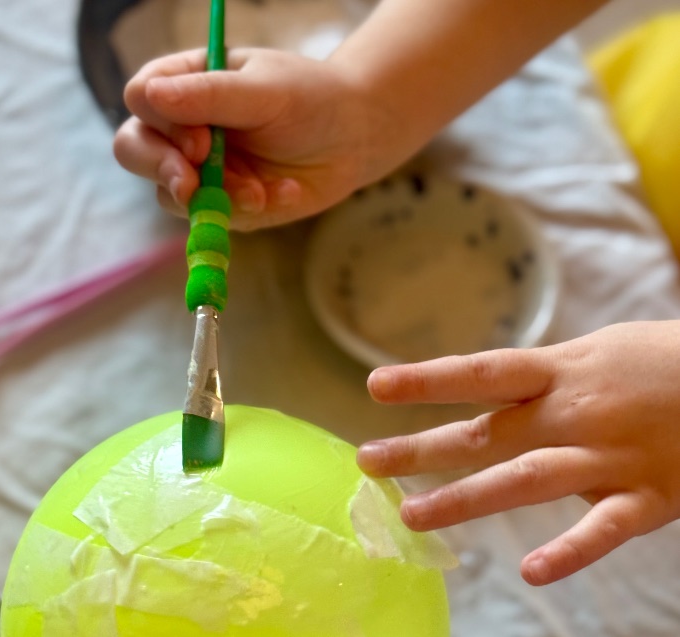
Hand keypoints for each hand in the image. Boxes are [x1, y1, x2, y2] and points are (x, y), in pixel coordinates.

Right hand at [113, 48, 404, 230]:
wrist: (355, 138)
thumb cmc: (311, 99)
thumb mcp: (264, 90)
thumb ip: (209, 95)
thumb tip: (149, 95)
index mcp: (187, 82)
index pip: (142, 98)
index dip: (161, 123)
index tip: (202, 141)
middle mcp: (183, 126)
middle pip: (134, 148)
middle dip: (162, 169)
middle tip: (192, 184)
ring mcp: (199, 169)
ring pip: (169, 193)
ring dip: (214, 197)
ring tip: (260, 191)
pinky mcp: (222, 203)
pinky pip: (213, 219)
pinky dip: (248, 211)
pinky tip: (285, 192)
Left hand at [357, 321, 679, 585]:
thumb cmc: (661, 361)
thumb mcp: (595, 352)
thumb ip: (543, 376)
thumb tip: (492, 387)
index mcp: (560, 371)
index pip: (480, 372)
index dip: (426, 379)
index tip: (374, 387)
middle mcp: (574, 413)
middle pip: (485, 434)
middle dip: (422, 450)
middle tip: (368, 462)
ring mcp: (609, 457)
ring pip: (525, 482)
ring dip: (465, 500)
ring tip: (413, 516)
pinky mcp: (649, 496)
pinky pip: (605, 530)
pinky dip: (570, 551)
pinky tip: (530, 570)